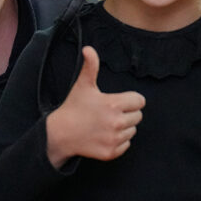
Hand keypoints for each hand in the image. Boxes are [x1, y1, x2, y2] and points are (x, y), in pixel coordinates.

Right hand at [45, 46, 145, 168]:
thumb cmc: (74, 107)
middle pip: (138, 116)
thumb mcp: (83, 85)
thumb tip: (88, 49)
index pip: (139, 101)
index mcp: (114, 104)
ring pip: (132, 131)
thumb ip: (90, 66)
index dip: (129, 100)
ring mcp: (114, 139)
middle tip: (108, 113)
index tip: (116, 102)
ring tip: (105, 124)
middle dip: (127, 113)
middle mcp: (116, 122)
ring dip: (123, 128)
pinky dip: (118, 141)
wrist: (61, 134)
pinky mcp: (112, 152)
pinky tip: (104, 136)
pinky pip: (126, 145)